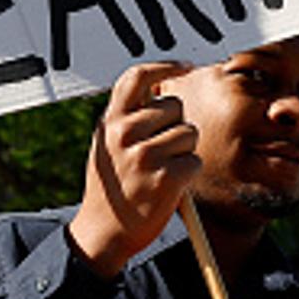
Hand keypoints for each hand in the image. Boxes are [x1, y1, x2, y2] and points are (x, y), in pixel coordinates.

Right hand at [66, 62, 198, 276]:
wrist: (104, 232)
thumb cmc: (111, 187)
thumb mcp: (106, 145)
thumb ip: (126, 117)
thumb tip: (161, 87)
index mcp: (110, 122)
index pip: (137, 77)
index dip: (166, 67)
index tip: (185, 66)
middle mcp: (125, 134)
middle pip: (175, 106)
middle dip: (176, 125)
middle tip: (161, 151)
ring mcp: (145, 156)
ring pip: (189, 133)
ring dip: (184, 151)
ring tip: (162, 170)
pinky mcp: (166, 178)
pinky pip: (194, 160)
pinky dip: (188, 173)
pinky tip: (169, 186)